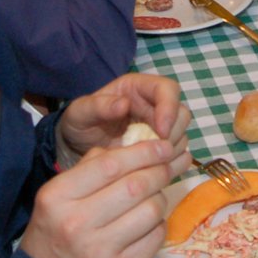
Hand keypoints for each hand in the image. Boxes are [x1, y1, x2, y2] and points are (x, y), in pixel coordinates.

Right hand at [18, 139, 173, 257]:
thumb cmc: (55, 233)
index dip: (142, 152)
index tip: (162, 146)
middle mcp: (77, 223)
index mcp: (58, 197)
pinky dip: (159, 224)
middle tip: (167, 166)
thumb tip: (131, 144)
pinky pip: (155, 237)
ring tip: (154, 196)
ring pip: (151, 210)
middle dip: (159, 171)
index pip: (110, 165)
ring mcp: (100, 251)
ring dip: (160, 198)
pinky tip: (149, 222)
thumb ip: (90, 167)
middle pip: (135, 186)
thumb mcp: (57, 196)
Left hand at [55, 73, 189, 170]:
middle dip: (172, 132)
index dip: (169, 108)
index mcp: (136, 87)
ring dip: (171, 149)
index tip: (161, 131)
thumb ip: (98, 105)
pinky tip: (152, 170)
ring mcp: (157, 126)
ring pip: (181, 134)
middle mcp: (152, 104)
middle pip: (180, 113)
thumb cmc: (79, 122)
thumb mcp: (80, 112)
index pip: (167, 89)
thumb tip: (123, 104)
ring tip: (149, 162)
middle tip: (156, 152)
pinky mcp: (158, 147)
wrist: (76, 145)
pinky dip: (168, 162)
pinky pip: (175, 152)